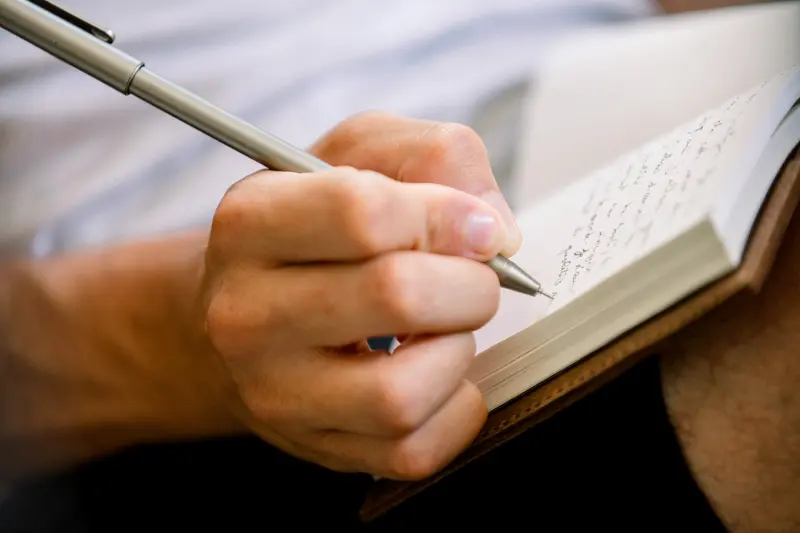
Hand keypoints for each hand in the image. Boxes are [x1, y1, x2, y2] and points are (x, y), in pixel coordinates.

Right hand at [199, 112, 521, 479]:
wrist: (242, 320)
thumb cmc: (314, 232)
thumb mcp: (357, 157)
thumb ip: (434, 156)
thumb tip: (496, 231)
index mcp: (250, 224)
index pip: (362, 212)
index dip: (446, 216)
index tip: (479, 229)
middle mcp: (246, 313)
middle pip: (395, 296)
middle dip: (468, 285)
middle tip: (471, 281)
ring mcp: (275, 392)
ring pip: (401, 393)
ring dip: (457, 353)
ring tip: (446, 329)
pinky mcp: (314, 446)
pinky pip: (413, 450)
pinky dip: (455, 410)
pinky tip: (438, 373)